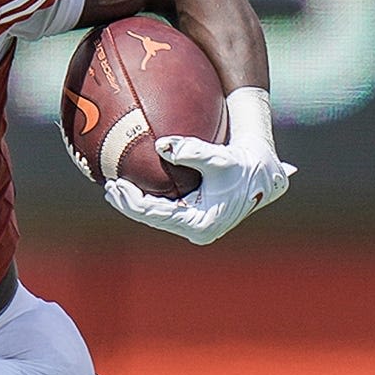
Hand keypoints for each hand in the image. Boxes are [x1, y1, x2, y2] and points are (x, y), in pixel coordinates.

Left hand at [103, 87, 291, 244]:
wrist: (265, 173)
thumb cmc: (245, 165)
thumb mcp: (220, 158)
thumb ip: (191, 151)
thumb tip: (161, 145)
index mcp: (200, 223)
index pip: (157, 215)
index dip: (132, 201)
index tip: (116, 185)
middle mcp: (196, 230)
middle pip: (153, 219)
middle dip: (129, 204)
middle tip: (109, 187)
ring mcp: (195, 225)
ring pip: (157, 217)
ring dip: (135, 204)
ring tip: (116, 189)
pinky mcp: (194, 217)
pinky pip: (165, 210)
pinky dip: (148, 200)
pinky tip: (133, 189)